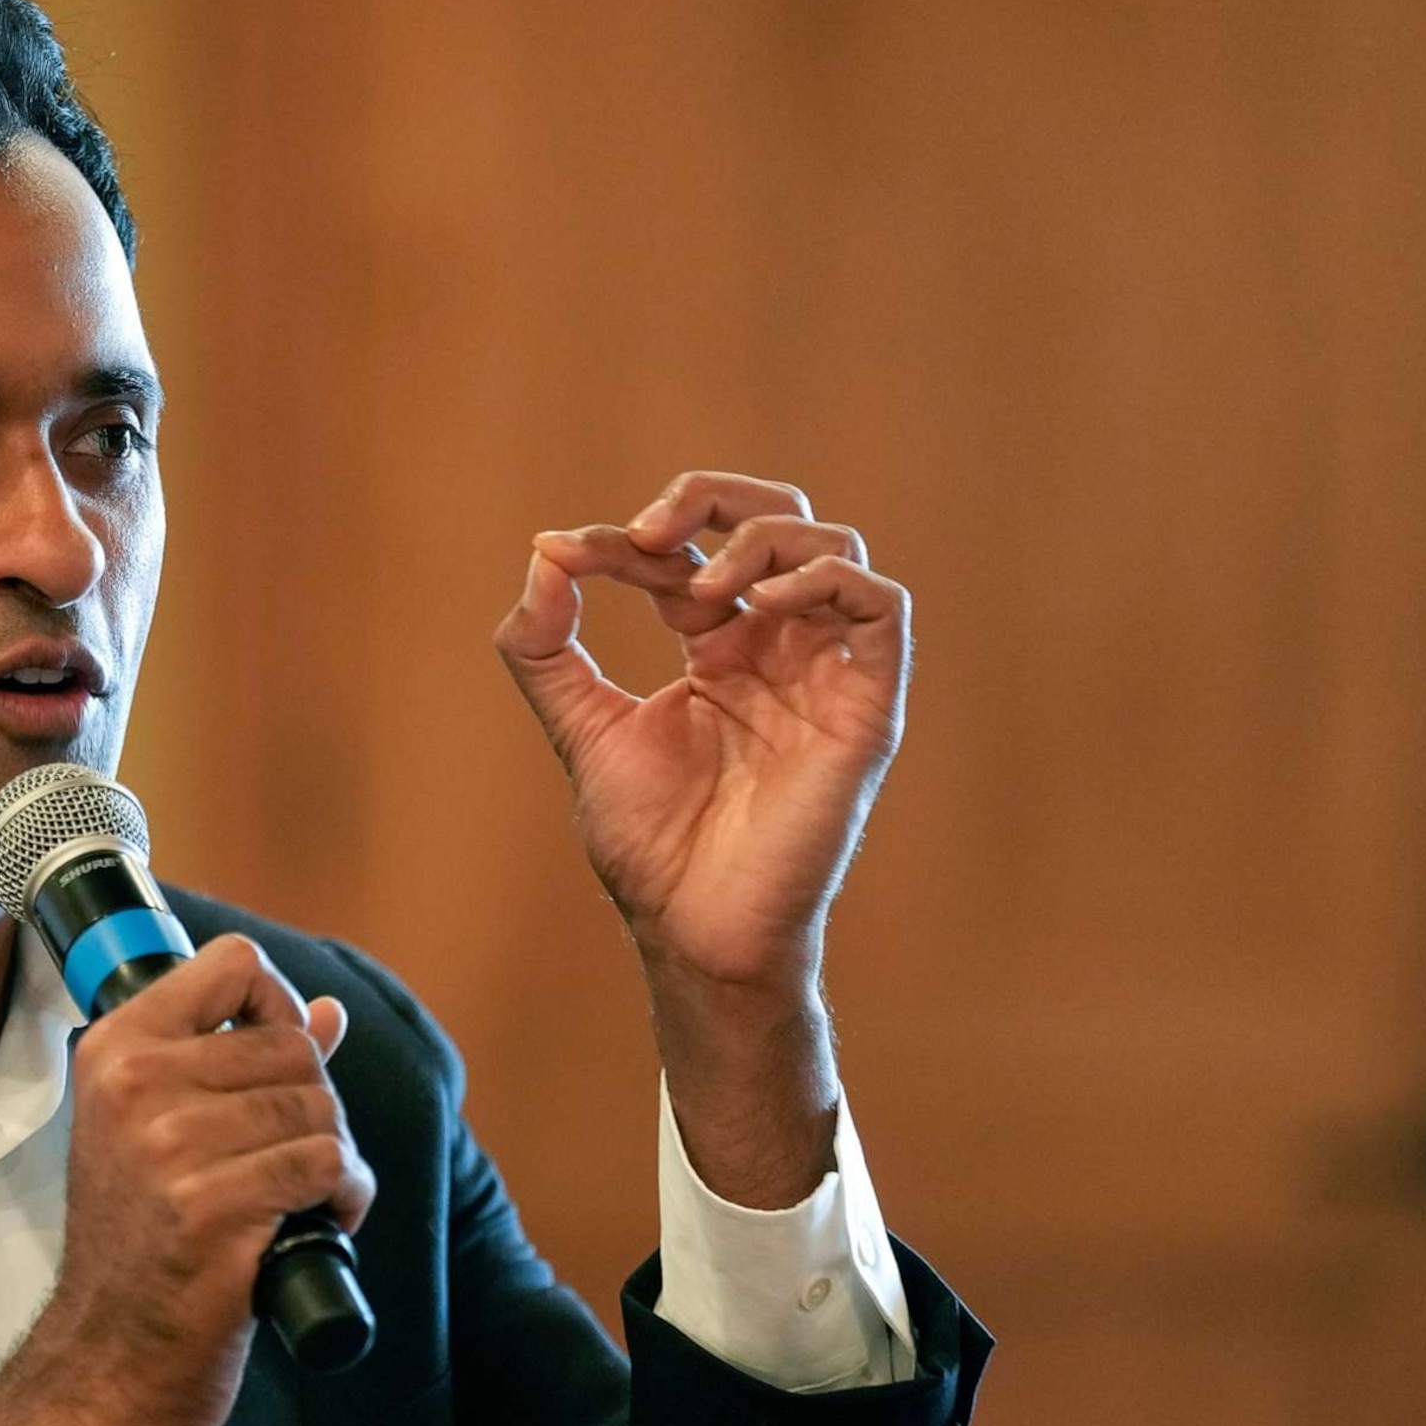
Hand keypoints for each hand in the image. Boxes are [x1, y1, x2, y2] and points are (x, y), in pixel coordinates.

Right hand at [0, 935, 367, 1425]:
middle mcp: (136, 1089)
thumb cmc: (140, 1245)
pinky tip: (318, 1222)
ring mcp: (172, 1149)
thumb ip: (238, 1061)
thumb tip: (327, 1012)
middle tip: (292, 1154)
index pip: (232, 965)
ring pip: (317, 1107)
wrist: (108, 1359)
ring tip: (305, 1194)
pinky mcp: (214, 1211)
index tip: (278, 1058)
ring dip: (333, 1155)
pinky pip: (325, 1166)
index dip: (276, 1006)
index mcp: (115, 1052)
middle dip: (316, 1100)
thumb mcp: (158, 1134)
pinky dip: (343, 1196)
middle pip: (292, 1044)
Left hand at [495, 470, 909, 994]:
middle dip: (713, 498)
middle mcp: (778, 649)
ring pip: (833, 546)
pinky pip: (881, 606)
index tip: (570, 554)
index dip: (627, 540)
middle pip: (778, 520)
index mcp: (718, 649)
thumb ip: (545, 648)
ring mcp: (826, 674)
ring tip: (700, 585)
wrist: (693, 927)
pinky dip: (825, 580)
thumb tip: (544, 553)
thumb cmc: (649, 844)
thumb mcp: (581, 728)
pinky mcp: (866, 706)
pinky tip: (757, 605)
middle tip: (650, 529)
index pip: (686, 555)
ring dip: (762, 540)